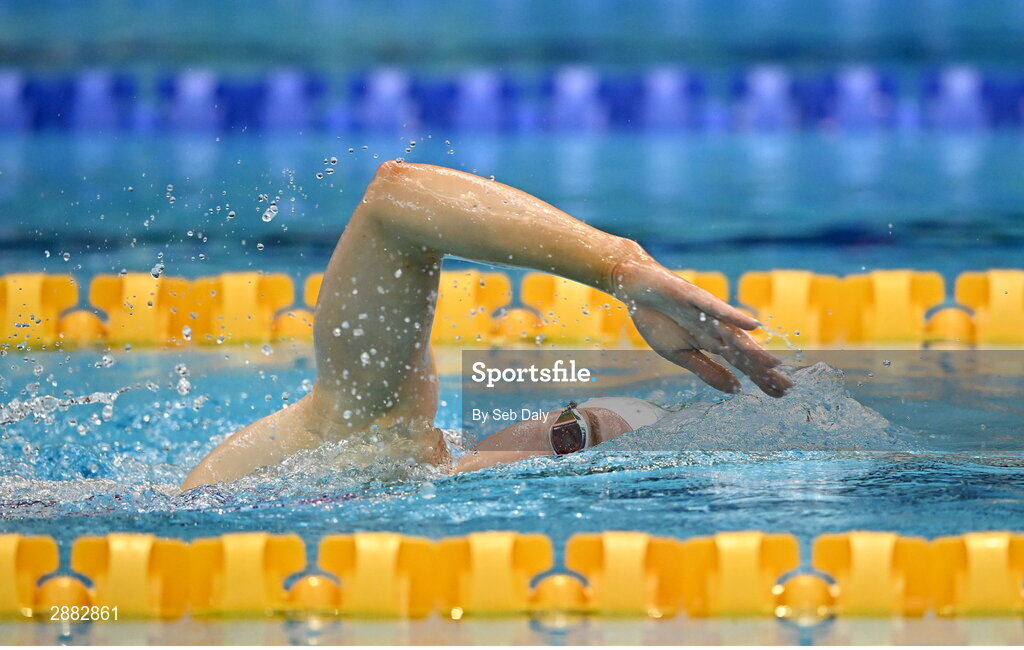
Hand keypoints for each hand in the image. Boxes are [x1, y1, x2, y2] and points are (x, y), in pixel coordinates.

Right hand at [613, 260, 792, 396]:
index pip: (741, 363)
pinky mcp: (694, 296)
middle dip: (764, 369)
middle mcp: (715, 328)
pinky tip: (752, 326)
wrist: (635, 288)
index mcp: (711, 343)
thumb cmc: (657, 319)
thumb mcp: (680, 354)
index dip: (759, 378)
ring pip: (735, 334)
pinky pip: (716, 308)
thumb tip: (736, 389)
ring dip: (754, 348)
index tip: (779, 395)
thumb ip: (706, 370)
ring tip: (774, 364)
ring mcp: (707, 313)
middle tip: (788, 387)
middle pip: (744, 351)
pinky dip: (734, 316)